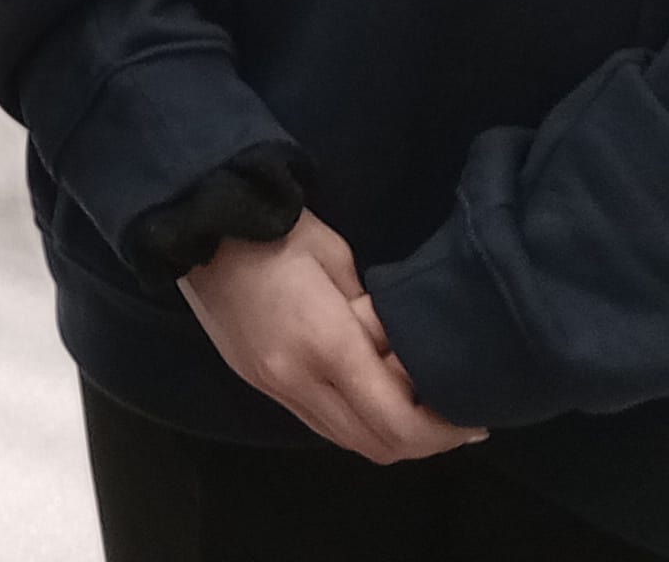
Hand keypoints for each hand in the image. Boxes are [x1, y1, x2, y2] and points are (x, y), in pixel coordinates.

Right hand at [179, 215, 480, 463]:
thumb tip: (399, 357)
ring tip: (414, 406)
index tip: (471, 422)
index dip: (442, 432)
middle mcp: (297, 380)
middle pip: (376, 446)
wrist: (197, 222)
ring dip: (386, 434)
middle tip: (451, 420)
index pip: (397, 420)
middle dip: (422, 442)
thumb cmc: (277, 228)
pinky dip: (353, 420)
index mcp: (325, 345)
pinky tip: (368, 392)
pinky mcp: (257, 382)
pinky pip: (319, 422)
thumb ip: (374, 318)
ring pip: (346, 440)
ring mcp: (273, 387)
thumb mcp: (340, 260)